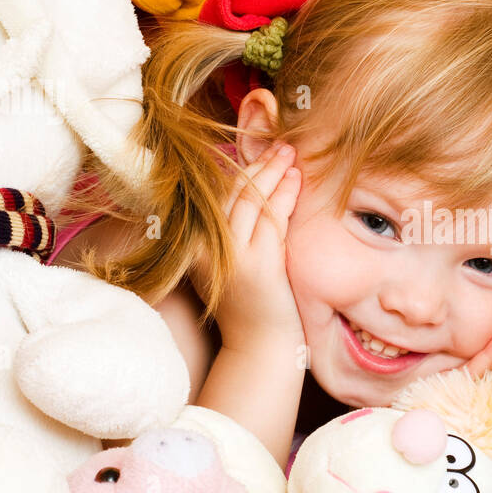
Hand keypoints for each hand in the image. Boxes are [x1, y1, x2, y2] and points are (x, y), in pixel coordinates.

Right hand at [190, 142, 303, 347]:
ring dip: (272, 172)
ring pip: (250, 200)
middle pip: (232, 192)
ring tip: (290, 154)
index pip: (216, 195)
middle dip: (259, 164)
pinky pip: (271, 219)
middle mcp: (207, 248)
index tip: (261, 151)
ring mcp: (231, 257)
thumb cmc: (249, 305)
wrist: (259, 347)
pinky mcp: (256, 266)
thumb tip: (247, 195)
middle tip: (281, 145)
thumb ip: (232, 233)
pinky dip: (284, 195)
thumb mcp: (230, 264)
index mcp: (196, 246)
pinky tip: (295, 179)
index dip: (240, 169)